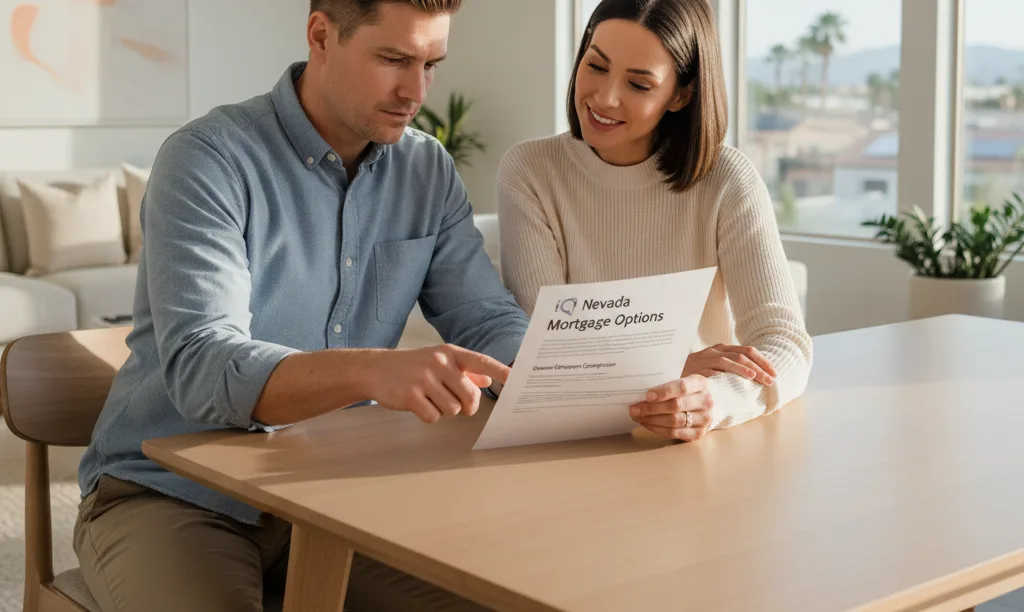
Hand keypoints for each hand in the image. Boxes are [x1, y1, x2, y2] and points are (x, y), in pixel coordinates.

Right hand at [367, 345, 509, 423]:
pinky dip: (428, 416)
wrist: (375, 369)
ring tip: (430, 399)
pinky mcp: (411, 396)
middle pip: (470, 396)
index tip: (516, 380)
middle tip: (458, 404)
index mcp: (450, 353)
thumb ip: (465, 370)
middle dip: (468, 406)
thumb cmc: (412, 366)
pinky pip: (433, 417)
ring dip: (444, 410)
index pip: (481, 361)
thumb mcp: (439, 360)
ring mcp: (424, 379)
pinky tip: (418, 405)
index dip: (501, 371)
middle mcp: (440, 363)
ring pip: (453, 409)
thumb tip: (489, 379)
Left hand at [629, 375, 713, 441]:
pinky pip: (675, 433)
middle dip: (652, 408)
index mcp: (700, 384)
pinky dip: (658, 429)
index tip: (647, 396)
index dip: (664, 392)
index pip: (682, 387)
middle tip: (634, 409)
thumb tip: (640, 391)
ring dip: (652, 420)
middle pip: (676, 406)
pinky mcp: (698, 433)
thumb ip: (666, 384)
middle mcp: (705, 402)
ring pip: (674, 421)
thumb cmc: (687, 390)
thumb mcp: (682, 381)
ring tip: (638, 417)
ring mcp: (703, 419)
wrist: (706, 404)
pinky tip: (647, 424)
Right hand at [683, 344, 775, 385]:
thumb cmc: (694, 373)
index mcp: (721, 349)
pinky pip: (713, 371)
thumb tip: (756, 378)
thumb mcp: (713, 367)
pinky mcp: (696, 370)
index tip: (774, 372)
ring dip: (747, 369)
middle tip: (771, 379)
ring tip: (758, 378)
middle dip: (760, 366)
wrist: (666, 372)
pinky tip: (735, 382)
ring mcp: (705, 360)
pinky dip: (727, 376)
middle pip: (743, 355)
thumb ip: (729, 369)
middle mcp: (714, 351)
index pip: (747, 351)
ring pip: (730, 360)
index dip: (763, 361)